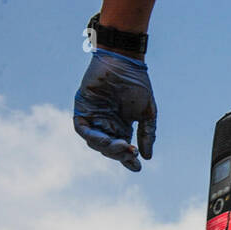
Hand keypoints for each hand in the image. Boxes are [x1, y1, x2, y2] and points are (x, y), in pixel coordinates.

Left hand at [73, 49, 156, 170]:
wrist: (123, 61)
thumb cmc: (137, 83)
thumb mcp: (147, 113)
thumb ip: (147, 134)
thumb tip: (146, 157)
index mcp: (122, 126)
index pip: (123, 150)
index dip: (129, 161)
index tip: (137, 167)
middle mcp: (107, 124)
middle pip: (109, 149)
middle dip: (120, 155)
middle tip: (131, 152)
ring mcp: (94, 117)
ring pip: (96, 143)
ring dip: (108, 148)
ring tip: (122, 146)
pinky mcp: (83, 109)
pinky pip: (83, 130)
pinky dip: (94, 138)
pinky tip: (107, 141)